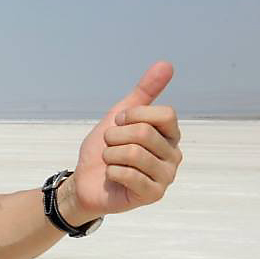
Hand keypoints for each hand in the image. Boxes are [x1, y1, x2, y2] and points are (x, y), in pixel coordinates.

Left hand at [68, 62, 180, 220]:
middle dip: (114, 137)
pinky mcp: (153, 194)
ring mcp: (166, 176)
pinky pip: (127, 174)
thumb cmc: (105, 150)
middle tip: (109, 146)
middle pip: (144, 133)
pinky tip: (113, 176)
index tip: (119, 123)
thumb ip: (144, 92)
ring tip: (110, 161)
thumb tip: (166, 64)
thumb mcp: (120, 116)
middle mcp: (174, 154)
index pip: (165, 114)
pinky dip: (111, 172)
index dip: (133, 115)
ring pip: (133, 153)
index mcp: (170, 134)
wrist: (85, 182)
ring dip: (110, 155)